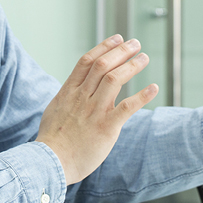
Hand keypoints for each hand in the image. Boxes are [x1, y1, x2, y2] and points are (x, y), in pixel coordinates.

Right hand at [37, 35, 158, 184]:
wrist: (49, 162)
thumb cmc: (52, 141)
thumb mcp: (54, 110)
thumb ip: (67, 97)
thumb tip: (73, 88)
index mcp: (69, 92)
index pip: (87, 61)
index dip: (104, 47)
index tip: (117, 39)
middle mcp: (81, 97)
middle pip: (103, 65)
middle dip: (121, 51)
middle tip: (135, 43)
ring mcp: (94, 111)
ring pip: (114, 79)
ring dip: (132, 66)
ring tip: (144, 58)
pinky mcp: (106, 127)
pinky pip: (127, 108)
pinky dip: (142, 96)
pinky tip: (153, 88)